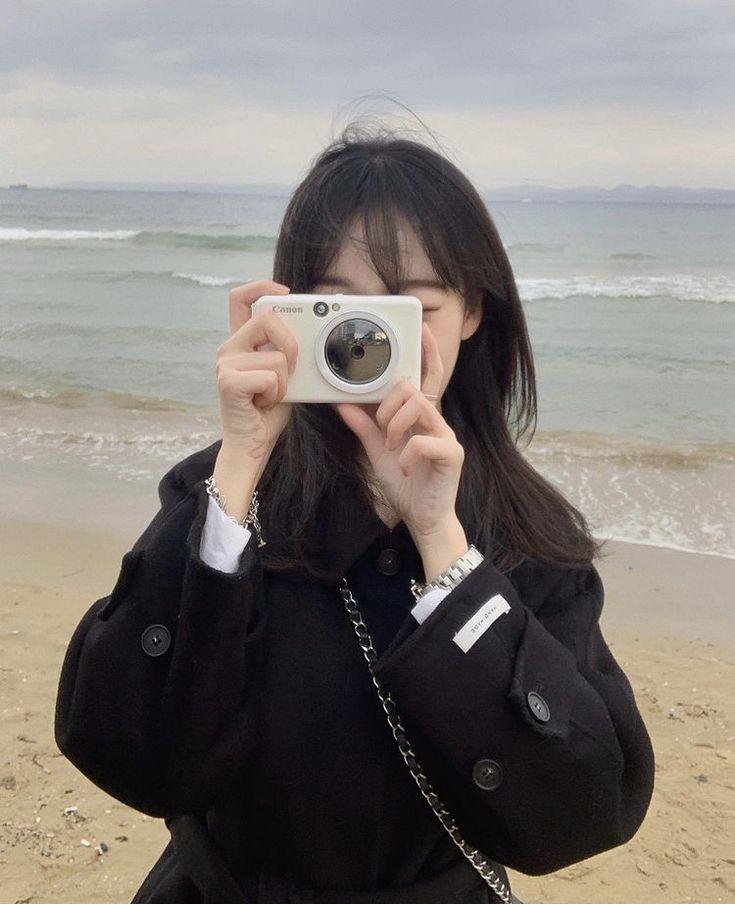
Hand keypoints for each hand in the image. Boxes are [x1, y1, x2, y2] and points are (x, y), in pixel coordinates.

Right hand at [216, 279, 297, 466]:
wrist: (251, 444)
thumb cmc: (268, 411)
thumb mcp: (284, 374)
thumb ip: (288, 351)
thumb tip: (311, 331)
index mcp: (241, 342)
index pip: (240, 299)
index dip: (261, 286)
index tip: (284, 291)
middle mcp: (229, 348)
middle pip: (267, 318)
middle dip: (290, 343)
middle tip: (290, 369)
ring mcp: (225, 364)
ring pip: (275, 356)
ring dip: (284, 382)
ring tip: (270, 395)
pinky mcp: (228, 382)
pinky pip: (270, 377)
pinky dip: (276, 394)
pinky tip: (262, 404)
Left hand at [335, 321, 464, 543]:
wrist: (423, 519)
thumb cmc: (406, 484)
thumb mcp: (377, 451)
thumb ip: (364, 426)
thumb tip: (342, 403)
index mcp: (421, 417)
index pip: (426, 377)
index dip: (426, 351)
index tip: (420, 328)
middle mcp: (437, 421)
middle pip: (412, 388)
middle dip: (388, 406)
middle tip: (383, 430)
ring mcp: (447, 436)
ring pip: (417, 407)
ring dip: (394, 427)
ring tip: (393, 449)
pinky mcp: (452, 454)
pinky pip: (422, 441)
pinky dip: (406, 454)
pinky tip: (406, 466)